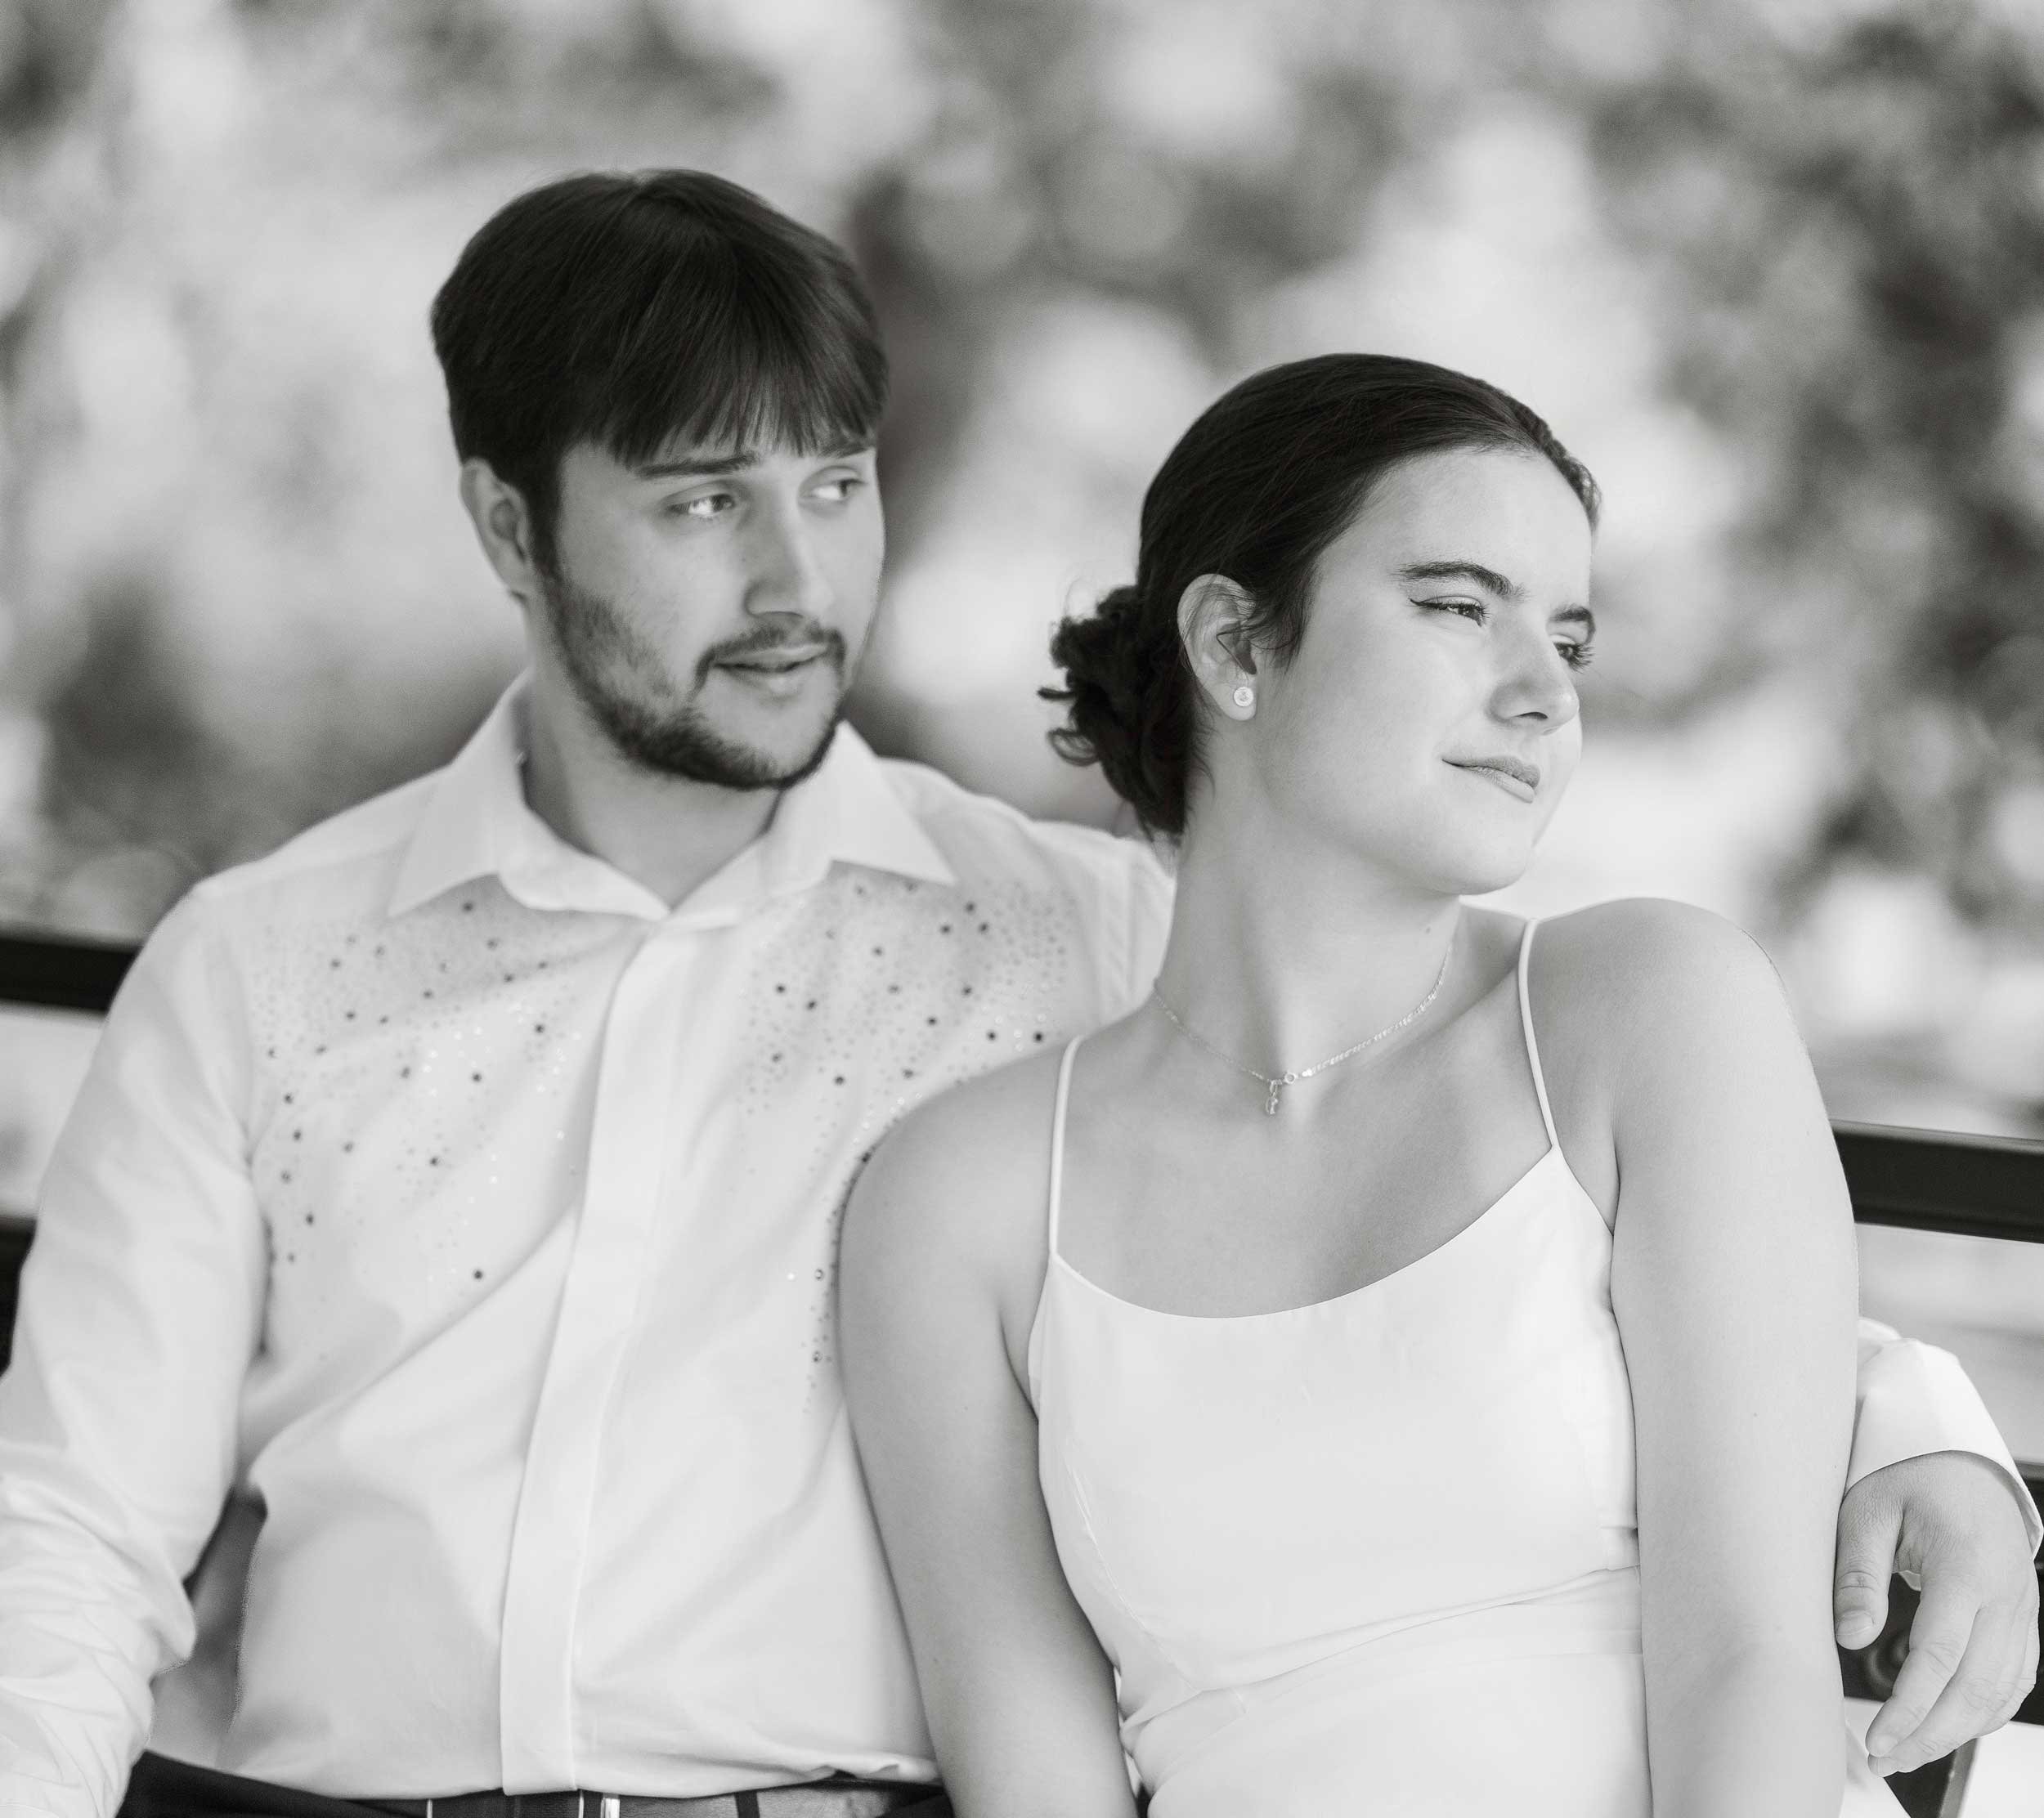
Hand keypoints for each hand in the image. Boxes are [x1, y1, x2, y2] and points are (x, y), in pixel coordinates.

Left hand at [1834, 1450, 2039, 1776]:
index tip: (1876, 1737)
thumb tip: (1850, 1637)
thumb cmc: (1909, 1481)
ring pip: (1999, 1694)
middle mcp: (2006, 1596)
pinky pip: (2013, 1682)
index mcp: (1966, 1565)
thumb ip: (1858, 1573)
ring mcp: (2023, 1612)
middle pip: (1975, 1687)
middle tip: (1883, 1758)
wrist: (1965, 1465)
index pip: (1939, 1654)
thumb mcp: (1867, 1510)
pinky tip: (1948, 1730)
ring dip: (1954, 1733)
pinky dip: (1983, 1714)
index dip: (1909, 1706)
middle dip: (1930, 1733)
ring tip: (1903, 1753)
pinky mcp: (2024, 1622)